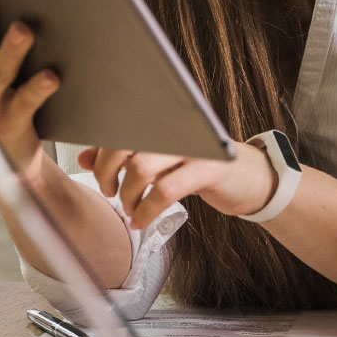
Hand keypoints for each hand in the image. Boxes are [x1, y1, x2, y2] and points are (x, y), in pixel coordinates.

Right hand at [0, 0, 59, 189]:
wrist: (8, 164)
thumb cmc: (8, 103)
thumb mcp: (1, 72)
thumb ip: (6, 41)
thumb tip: (28, 9)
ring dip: (10, 50)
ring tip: (23, 30)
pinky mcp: (11, 123)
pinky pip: (25, 103)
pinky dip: (37, 89)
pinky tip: (51, 77)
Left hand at [77, 140, 277, 230]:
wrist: (251, 176)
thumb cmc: (201, 165)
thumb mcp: (163, 158)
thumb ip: (126, 153)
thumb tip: (84, 156)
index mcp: (168, 116)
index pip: (121, 124)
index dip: (102, 152)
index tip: (100, 173)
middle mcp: (181, 124)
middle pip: (126, 144)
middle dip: (107, 173)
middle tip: (111, 190)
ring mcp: (197, 144)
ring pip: (141, 167)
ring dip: (128, 195)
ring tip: (130, 208)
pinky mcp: (210, 167)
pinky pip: (166, 190)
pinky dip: (147, 210)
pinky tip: (143, 219)